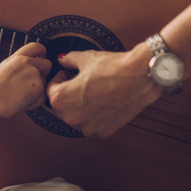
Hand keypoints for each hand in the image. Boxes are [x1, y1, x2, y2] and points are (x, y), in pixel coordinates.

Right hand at [0, 42, 51, 117]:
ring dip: (38, 90)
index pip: (35, 46)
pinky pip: (43, 96)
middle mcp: (26, 62)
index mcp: (16, 58)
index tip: (42, 58)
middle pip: (47, 63)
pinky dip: (35, 102)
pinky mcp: (39, 86)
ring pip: (45, 82)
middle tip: (35, 83)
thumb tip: (25, 71)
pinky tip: (23, 102)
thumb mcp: (3, 69)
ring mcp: (34, 73)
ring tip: (23, 96)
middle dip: (44, 74)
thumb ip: (17, 67)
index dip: (42, 52)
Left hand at [46, 49, 161, 136]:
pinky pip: (91, 124)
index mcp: (60, 99)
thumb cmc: (113, 67)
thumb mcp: (86, 58)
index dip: (60, 78)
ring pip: (76, 117)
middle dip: (68, 94)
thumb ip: (69, 60)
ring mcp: (87, 127)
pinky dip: (94, 115)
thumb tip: (62, 60)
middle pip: (61, 106)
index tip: (68, 73)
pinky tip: (103, 101)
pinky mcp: (103, 132)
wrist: (140, 76)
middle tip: (81, 82)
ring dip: (80, 106)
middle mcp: (71, 117)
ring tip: (94, 91)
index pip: (51, 90)